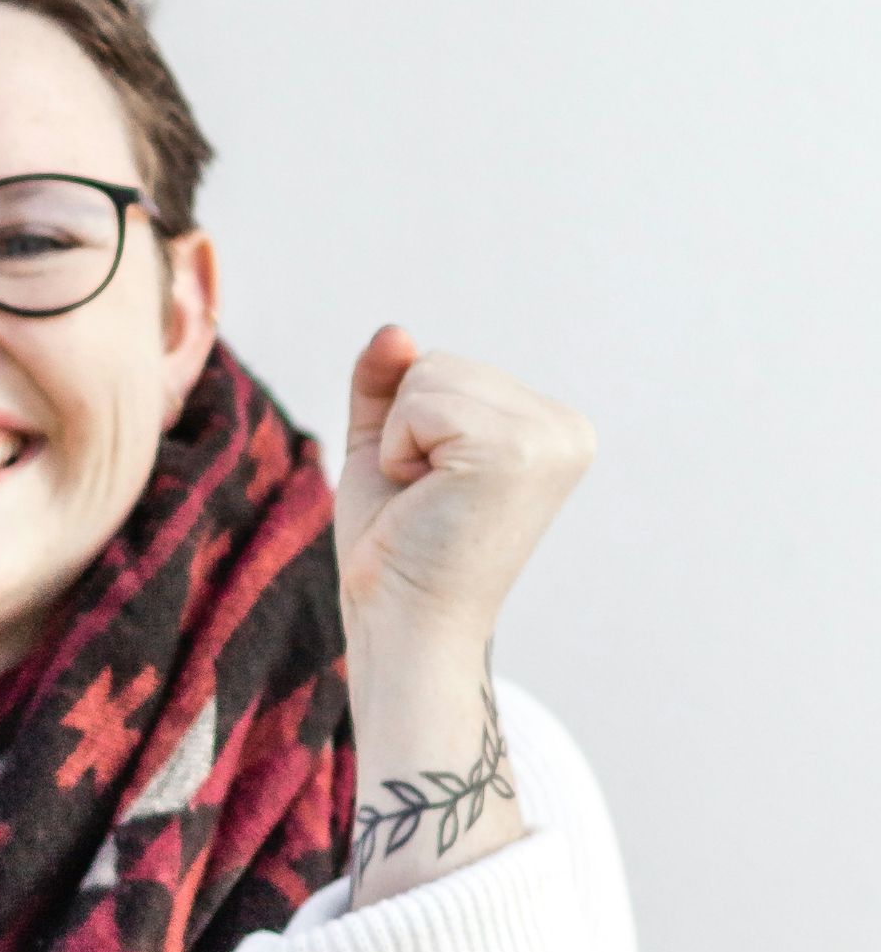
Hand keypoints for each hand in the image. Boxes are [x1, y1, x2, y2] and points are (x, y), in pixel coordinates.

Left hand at [334, 324, 595, 643]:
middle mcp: (567, 428)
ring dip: (400, 442)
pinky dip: (398, 452)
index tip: (433, 490)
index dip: (408, 426)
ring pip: (425, 375)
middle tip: (426, 499)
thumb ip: (387, 383)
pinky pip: (418, 405)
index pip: (445, 366)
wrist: (401, 621)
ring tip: (428, 500)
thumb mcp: (385, 446)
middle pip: (436, 362)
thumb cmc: (396, 544)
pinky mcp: (515, 452)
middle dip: (404, 429)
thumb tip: (394, 331)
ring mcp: (549, 438)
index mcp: (552, 426)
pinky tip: (424, 499)